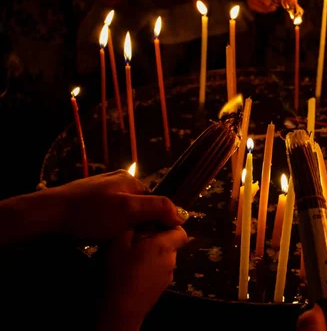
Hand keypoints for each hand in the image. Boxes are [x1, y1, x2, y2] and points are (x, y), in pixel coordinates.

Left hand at [49, 170, 187, 242]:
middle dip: (140, 225)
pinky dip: (109, 229)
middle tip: (133, 242)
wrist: (47, 217)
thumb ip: (158, 208)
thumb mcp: (129, 210)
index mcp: (130, 179)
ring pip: (123, 214)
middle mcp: (117, 182)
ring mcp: (100, 192)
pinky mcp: (86, 204)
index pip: (155, 202)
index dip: (158, 221)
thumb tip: (182, 214)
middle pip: (140, 208)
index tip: (153, 238)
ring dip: (124, 229)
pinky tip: (102, 238)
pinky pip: (107, 218)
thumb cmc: (91, 213)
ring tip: (117, 242)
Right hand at [98, 227, 188, 330]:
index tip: (152, 224)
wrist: (120, 312)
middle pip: (171, 243)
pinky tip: (132, 272)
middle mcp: (171, 260)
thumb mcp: (118, 243)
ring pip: (164, 257)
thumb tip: (142, 217)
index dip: (169, 225)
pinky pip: (159, 271)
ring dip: (152, 254)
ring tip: (131, 257)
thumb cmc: (118, 274)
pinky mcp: (161, 288)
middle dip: (157, 239)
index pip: (181, 231)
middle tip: (135, 240)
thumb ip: (132, 226)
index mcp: (165, 246)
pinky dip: (150, 267)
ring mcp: (168, 276)